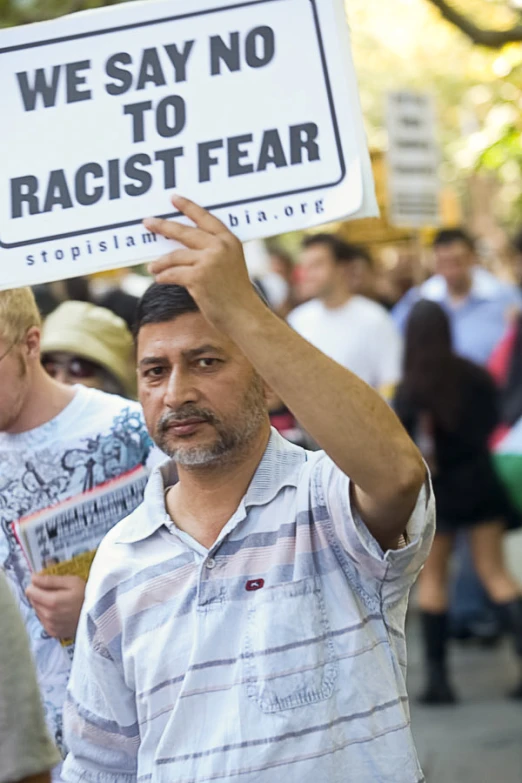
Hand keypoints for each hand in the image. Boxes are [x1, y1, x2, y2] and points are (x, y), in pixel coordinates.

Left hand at [26, 575, 85, 639]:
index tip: (47, 583)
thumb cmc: (87, 595)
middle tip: (56, 591)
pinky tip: (60, 612)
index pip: (30, 591)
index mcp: (52, 602)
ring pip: (37, 611)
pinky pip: (43, 621)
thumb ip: (50, 580)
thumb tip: (33, 578)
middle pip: (33, 601)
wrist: (100, 615)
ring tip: (60, 602)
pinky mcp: (53, 633)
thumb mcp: (72, 582)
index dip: (37, 584)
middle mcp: (48, 616)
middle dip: (40, 594)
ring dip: (43, 605)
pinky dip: (48, 615)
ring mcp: (50, 626)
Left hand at [144, 195, 259, 331]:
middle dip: (163, 226)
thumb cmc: (236, 296)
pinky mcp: (198, 277)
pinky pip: (172, 274)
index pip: (205, 218)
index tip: (174, 199)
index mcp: (229, 241)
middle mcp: (220, 247)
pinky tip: (159, 279)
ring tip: (153, 267)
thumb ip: (212, 253)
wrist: (244, 316)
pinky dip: (163, 276)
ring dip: (161, 262)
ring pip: (175, 256)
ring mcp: (209, 261)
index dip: (188, 207)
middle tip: (148, 222)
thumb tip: (179, 249)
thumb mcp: (230, 266)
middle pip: (185, 232)